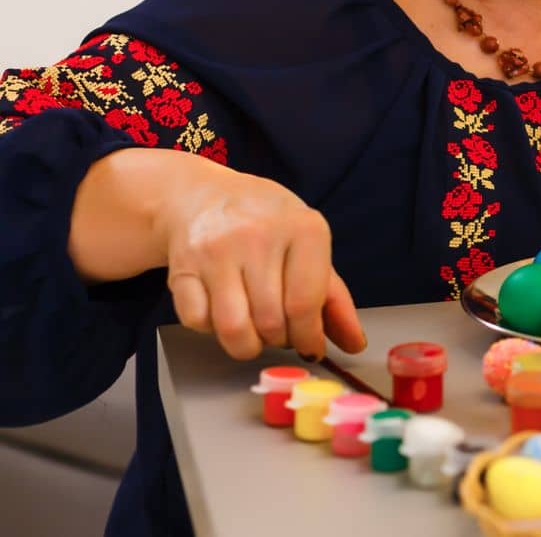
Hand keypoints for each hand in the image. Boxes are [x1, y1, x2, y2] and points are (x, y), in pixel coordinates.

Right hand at [152, 154, 365, 360]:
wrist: (202, 197)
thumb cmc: (267, 226)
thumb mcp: (308, 247)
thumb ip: (334, 297)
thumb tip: (355, 343)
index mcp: (303, 228)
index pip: (306, 303)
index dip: (309, 336)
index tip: (311, 347)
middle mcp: (258, 236)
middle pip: (271, 320)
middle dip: (281, 341)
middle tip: (282, 335)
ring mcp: (216, 251)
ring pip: (233, 328)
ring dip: (247, 345)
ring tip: (255, 333)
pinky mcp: (182, 267)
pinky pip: (198, 322)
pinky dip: (212, 330)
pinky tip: (224, 312)